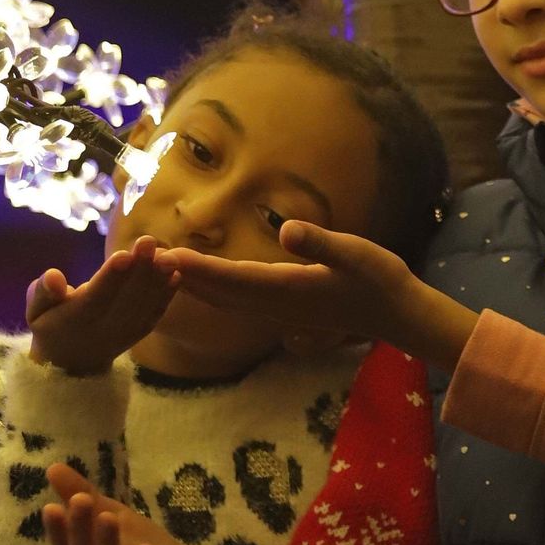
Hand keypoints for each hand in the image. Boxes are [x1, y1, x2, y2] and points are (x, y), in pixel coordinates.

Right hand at [26, 233, 173, 374]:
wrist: (72, 362)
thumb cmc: (51, 324)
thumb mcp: (35, 310)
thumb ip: (42, 292)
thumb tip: (53, 277)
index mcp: (76, 320)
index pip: (96, 297)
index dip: (110, 277)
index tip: (123, 254)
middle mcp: (104, 328)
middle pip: (125, 299)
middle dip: (139, 270)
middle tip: (150, 241)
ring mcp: (124, 332)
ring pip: (144, 306)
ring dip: (158, 280)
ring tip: (169, 255)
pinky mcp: (138, 332)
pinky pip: (154, 314)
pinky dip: (166, 296)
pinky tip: (175, 273)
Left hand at [157, 223, 475, 371]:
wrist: (398, 314)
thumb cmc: (380, 279)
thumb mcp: (356, 254)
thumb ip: (321, 242)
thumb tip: (285, 230)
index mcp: (288, 288)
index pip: (233, 278)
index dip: (198, 268)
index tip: (165, 257)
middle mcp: (277, 305)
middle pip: (220, 293)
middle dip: (184, 277)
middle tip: (145, 261)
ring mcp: (281, 312)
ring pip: (227, 300)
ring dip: (196, 286)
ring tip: (165, 270)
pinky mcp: (288, 310)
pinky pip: (241, 303)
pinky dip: (217, 292)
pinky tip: (208, 283)